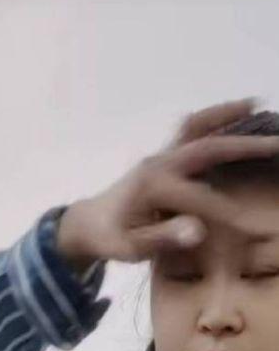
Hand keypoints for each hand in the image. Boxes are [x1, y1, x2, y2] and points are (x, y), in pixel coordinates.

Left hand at [57, 99, 278, 270]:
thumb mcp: (133, 248)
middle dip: (244, 147)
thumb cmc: (112, 238)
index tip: (255, 229)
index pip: (201, 199)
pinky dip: (214, 116)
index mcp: (153, 187)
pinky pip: (189, 128)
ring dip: (226, 113)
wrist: (90, 223)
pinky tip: (237, 109)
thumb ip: (163, 238)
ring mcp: (160, 155)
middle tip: (278, 146)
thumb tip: (198, 231)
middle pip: (206, 148)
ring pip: (196, 126)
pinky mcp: (162, 154)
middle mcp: (159, 164)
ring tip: (257, 103)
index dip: (230, 215)